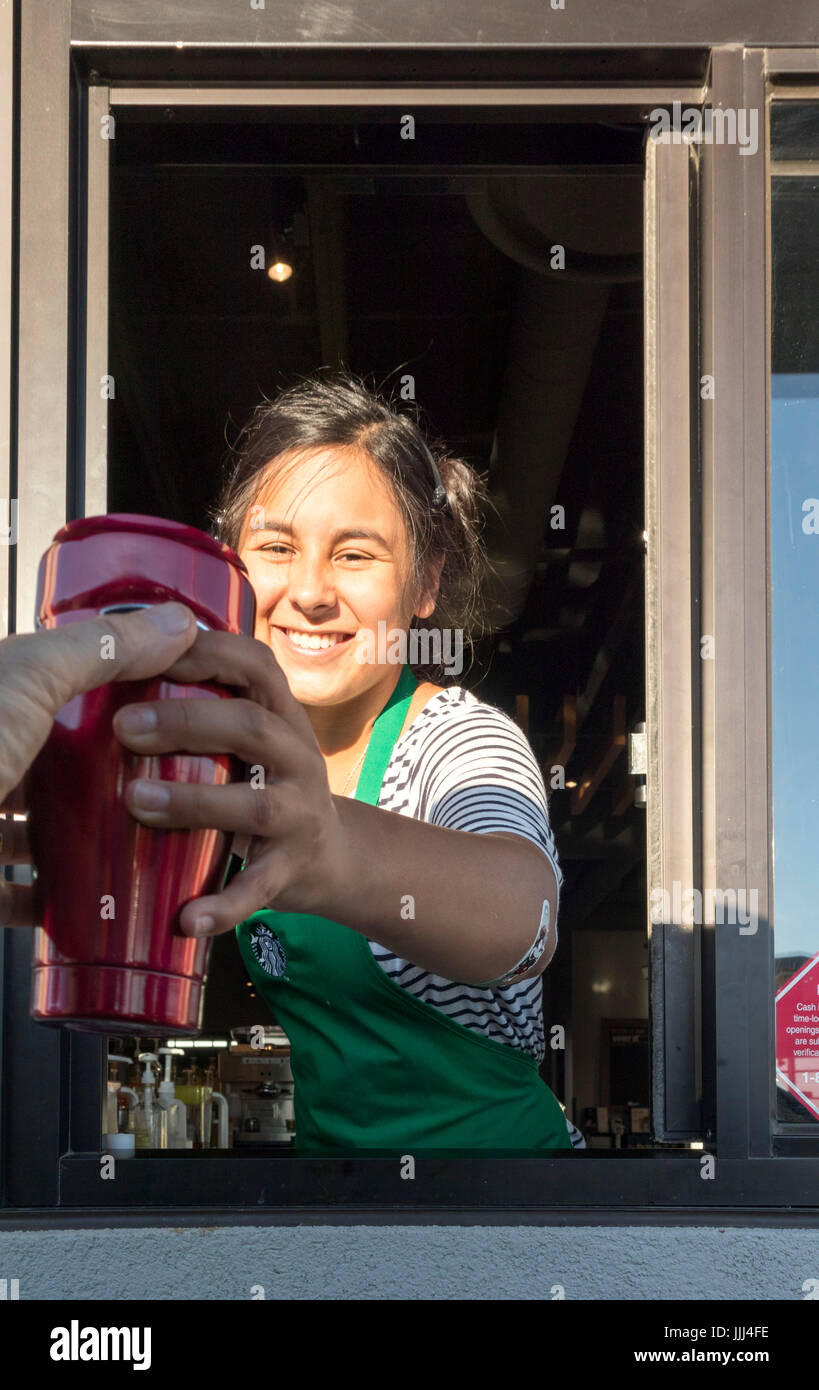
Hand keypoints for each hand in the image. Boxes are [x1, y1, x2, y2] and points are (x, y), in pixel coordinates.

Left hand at [0, 603, 197, 925]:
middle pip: (48, 757)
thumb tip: (175, 622)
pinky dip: (48, 897)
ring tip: (135, 842)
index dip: (112, 684)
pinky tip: (82, 901)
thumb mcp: (31, 681)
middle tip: (161, 781)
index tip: (165, 699)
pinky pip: (11, 889)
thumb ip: (100, 649)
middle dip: (101, 770)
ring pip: (30, 825)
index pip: (58, 679)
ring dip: (78, 836)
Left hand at [113, 630, 344, 936]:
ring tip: (136, 801)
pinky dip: (223, 906)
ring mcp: (299, 815)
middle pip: (250, 726)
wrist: (333, 858)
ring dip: (193, 802)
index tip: (151, 650)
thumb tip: (117, 661)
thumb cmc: (264, 784)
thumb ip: (203, 703)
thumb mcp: (248, 735)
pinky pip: (257, 890)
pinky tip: (187, 917)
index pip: (254, 664)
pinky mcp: (291, 871)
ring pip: (252, 807)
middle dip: (186, 720)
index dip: (207, 651)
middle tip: (123, 726)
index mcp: (280, 715)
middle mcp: (298, 757)